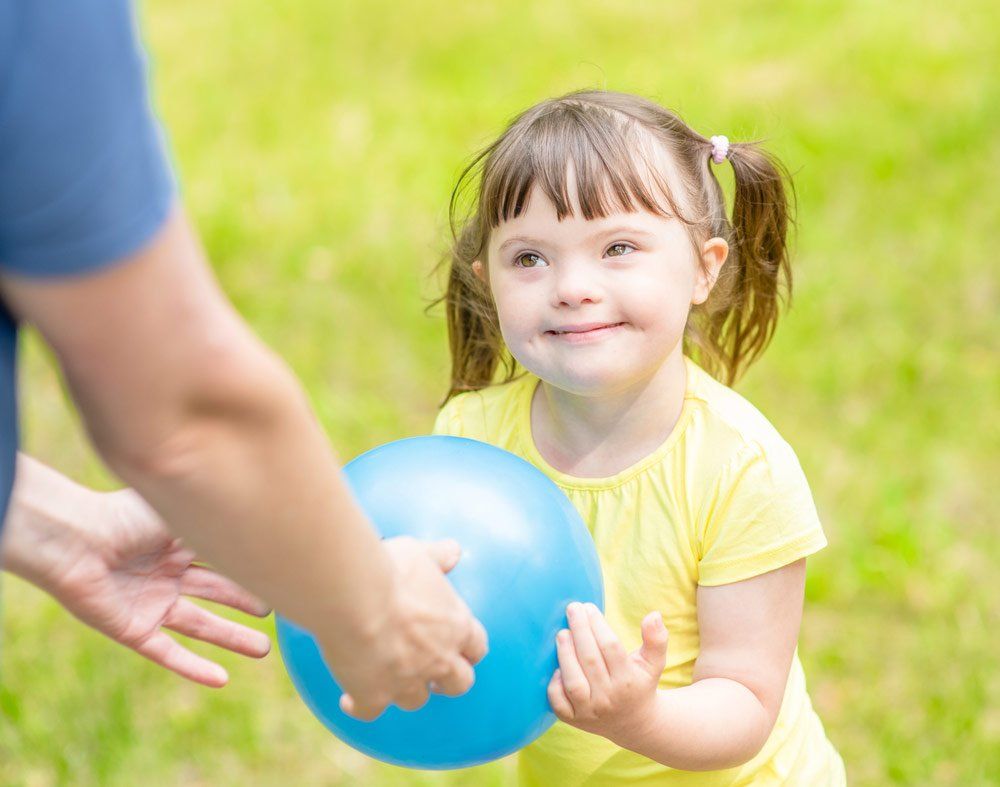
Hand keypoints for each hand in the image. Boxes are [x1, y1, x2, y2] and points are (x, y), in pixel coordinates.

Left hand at [39, 488, 271, 686]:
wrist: (74, 540)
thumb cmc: (126, 516)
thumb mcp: (182, 514)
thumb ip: (217, 524)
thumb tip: (260, 525)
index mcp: (178, 541)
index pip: (223, 557)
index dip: (251, 567)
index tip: (284, 574)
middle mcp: (167, 573)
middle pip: (218, 592)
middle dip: (247, 601)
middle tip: (278, 610)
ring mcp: (151, 603)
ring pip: (201, 625)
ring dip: (231, 638)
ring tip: (263, 650)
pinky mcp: (133, 630)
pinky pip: (168, 653)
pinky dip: (193, 667)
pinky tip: (221, 680)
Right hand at [331, 536, 488, 719]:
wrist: (356, 598)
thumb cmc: (389, 571)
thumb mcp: (418, 554)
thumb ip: (437, 556)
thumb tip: (454, 550)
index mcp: (456, 625)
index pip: (477, 646)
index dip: (470, 650)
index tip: (461, 650)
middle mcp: (439, 659)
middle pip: (459, 683)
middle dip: (448, 682)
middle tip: (434, 677)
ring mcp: (408, 681)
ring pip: (416, 700)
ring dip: (404, 692)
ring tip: (389, 682)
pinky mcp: (375, 695)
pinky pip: (369, 712)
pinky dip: (360, 706)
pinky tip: (349, 699)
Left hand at [548, 602, 667, 741]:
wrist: (633, 724)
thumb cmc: (640, 684)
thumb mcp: (654, 663)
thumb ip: (656, 639)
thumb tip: (654, 615)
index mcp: (629, 682)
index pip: (610, 647)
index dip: (598, 625)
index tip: (589, 607)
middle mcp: (609, 698)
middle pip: (590, 660)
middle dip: (579, 631)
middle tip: (572, 609)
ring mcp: (590, 711)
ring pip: (574, 682)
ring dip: (565, 654)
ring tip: (562, 633)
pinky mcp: (574, 720)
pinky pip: (559, 704)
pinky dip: (554, 686)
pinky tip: (556, 666)